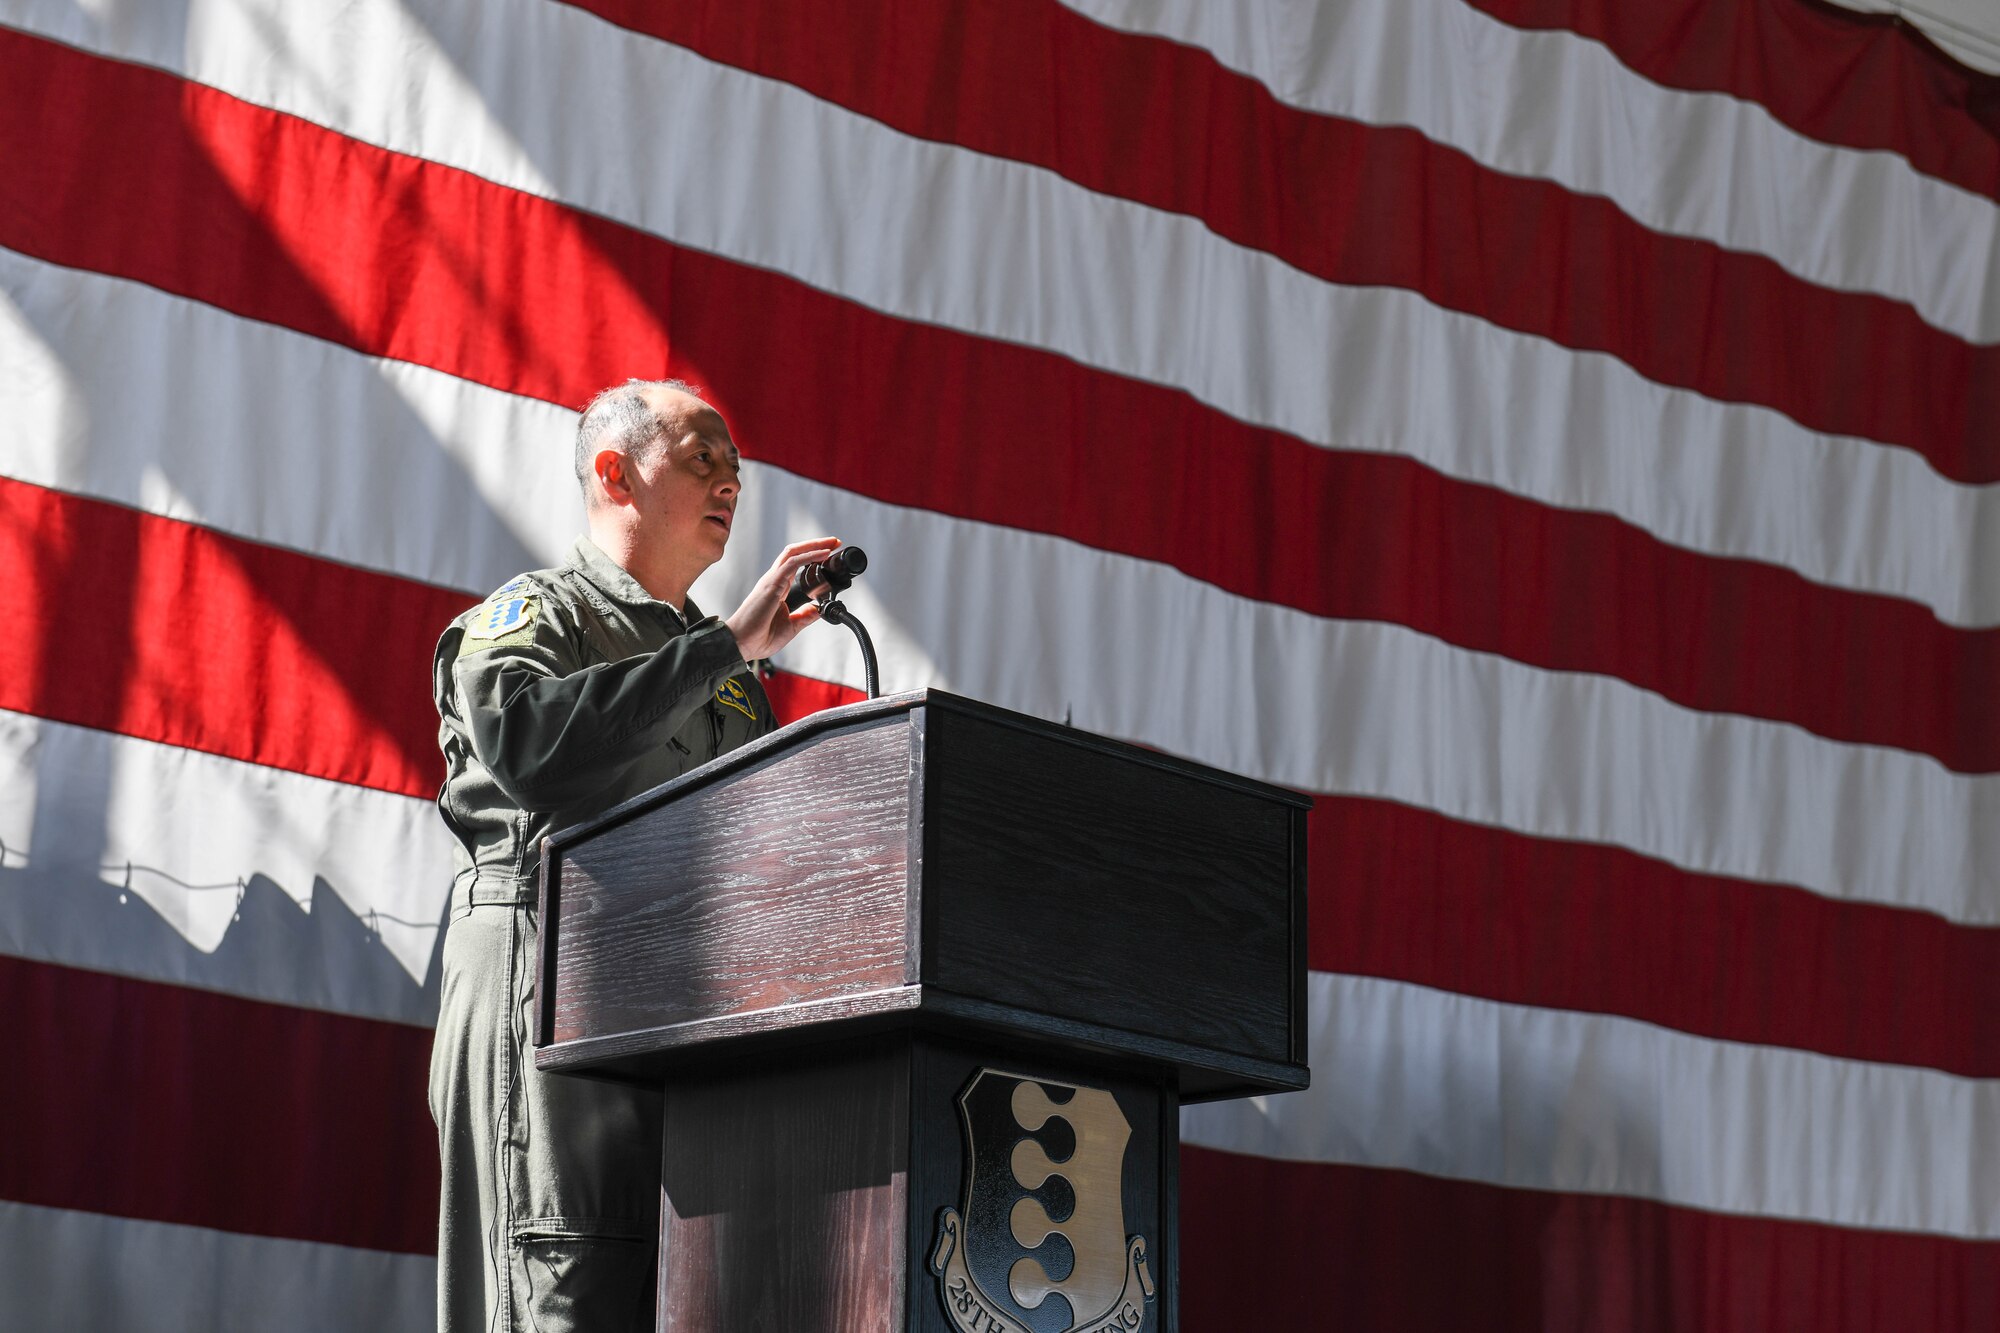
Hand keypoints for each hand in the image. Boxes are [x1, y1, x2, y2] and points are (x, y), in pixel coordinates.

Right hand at [725, 537, 841, 659]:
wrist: (741, 644)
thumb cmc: (758, 637)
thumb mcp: (791, 626)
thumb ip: (804, 616)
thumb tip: (818, 610)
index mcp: (777, 588)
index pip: (795, 564)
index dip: (812, 556)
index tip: (829, 554)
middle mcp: (774, 580)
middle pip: (794, 553)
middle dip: (816, 545)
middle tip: (835, 542)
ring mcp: (771, 580)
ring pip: (793, 553)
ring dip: (814, 545)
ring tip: (831, 543)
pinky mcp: (772, 584)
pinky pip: (792, 563)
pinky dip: (809, 556)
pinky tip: (822, 555)